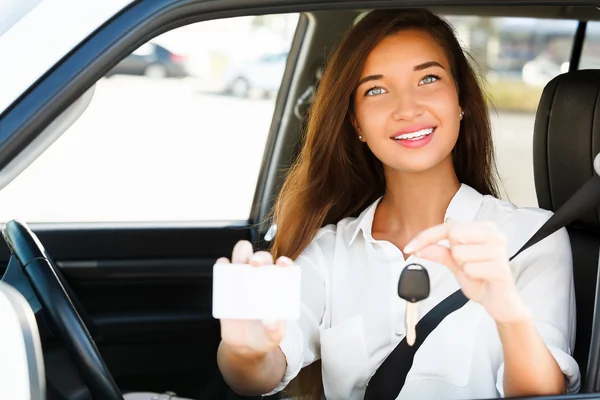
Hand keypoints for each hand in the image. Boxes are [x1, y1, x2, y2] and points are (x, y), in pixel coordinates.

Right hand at [218, 240, 292, 357]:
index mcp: (278, 286)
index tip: (281, 264)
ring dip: (241, 253)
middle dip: (259, 257)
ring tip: (239, 264)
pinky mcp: (227, 285)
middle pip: (261, 257)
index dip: (284, 262)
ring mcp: (244, 279)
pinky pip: (223, 269)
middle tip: (255, 265)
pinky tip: (224, 269)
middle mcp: (261, 278)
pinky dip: (222, 265)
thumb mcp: (273, 337)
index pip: (284, 267)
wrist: (244, 346)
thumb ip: (275, 330)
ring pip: (242, 255)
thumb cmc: (264, 336)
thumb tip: (271, 321)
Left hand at [404, 221, 530, 322]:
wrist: (500, 303)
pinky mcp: (501, 268)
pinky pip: (470, 268)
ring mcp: (499, 250)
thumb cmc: (481, 280)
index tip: (409, 248)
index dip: (425, 237)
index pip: (447, 227)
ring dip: (463, 267)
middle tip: (467, 265)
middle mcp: (494, 234)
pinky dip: (471, 277)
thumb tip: (420, 248)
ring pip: (460, 253)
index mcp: (484, 228)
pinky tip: (483, 279)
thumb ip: (440, 253)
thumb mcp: (456, 264)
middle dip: (454, 254)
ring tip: (477, 272)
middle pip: (454, 234)